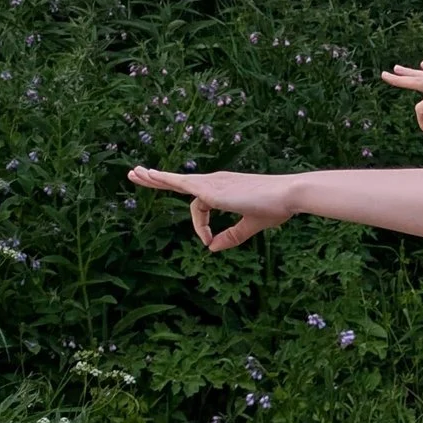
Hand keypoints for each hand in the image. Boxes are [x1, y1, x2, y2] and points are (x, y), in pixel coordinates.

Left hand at [127, 167, 296, 251]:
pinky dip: (164, 180)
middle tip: (137, 173)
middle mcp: (216, 181)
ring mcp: (212, 184)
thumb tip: (212, 249)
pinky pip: (181, 183)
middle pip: (180, 181)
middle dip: (159, 179)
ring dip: (154, 178)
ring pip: (176, 180)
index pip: (201, 204)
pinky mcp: (211, 190)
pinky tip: (149, 176)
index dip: (201, 226)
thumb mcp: (252, 224)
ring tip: (134, 173)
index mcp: (225, 189)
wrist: (288, 195)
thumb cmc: (277, 207)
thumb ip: (232, 236)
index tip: (208, 242)